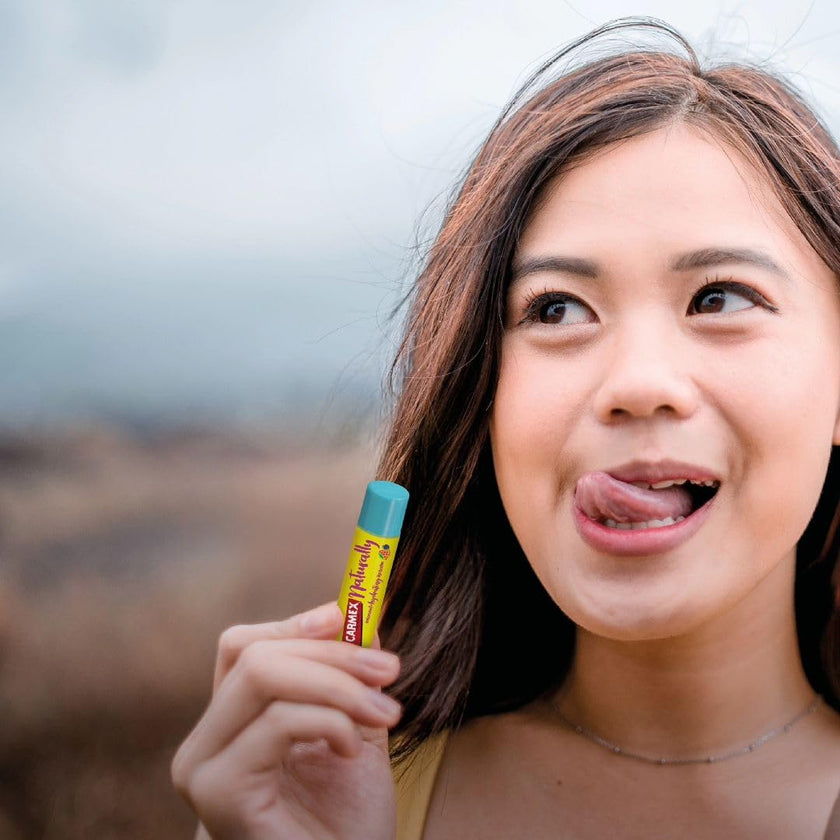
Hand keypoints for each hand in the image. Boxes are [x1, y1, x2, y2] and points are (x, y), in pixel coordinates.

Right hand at [171, 602, 400, 839]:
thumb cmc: (346, 821)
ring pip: (265, 676)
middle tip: (390, 670)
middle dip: (333, 654)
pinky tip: (350, 750)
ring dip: (340, 685)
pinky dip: (329, 721)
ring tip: (387, 714)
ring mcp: (203, 767)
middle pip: (257, 654)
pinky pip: (278, 721)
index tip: (347, 615)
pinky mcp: (218, 791)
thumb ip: (351, 675)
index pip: (242, 646)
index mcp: (231, 724)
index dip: (294, 623)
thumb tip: (361, 614)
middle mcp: (205, 742)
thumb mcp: (355, 727)